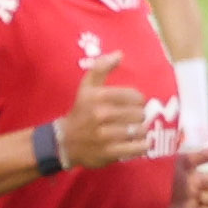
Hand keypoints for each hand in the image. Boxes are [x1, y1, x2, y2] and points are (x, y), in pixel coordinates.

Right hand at [59, 50, 153, 165]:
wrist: (65, 142)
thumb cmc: (81, 111)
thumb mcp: (87, 87)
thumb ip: (101, 68)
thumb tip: (120, 54)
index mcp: (97, 96)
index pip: (136, 96)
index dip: (138, 101)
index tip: (131, 105)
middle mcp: (100, 115)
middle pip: (140, 114)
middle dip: (138, 117)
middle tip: (131, 119)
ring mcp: (104, 135)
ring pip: (141, 131)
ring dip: (141, 131)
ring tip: (133, 131)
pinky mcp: (109, 152)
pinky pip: (138, 148)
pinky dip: (142, 145)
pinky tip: (136, 142)